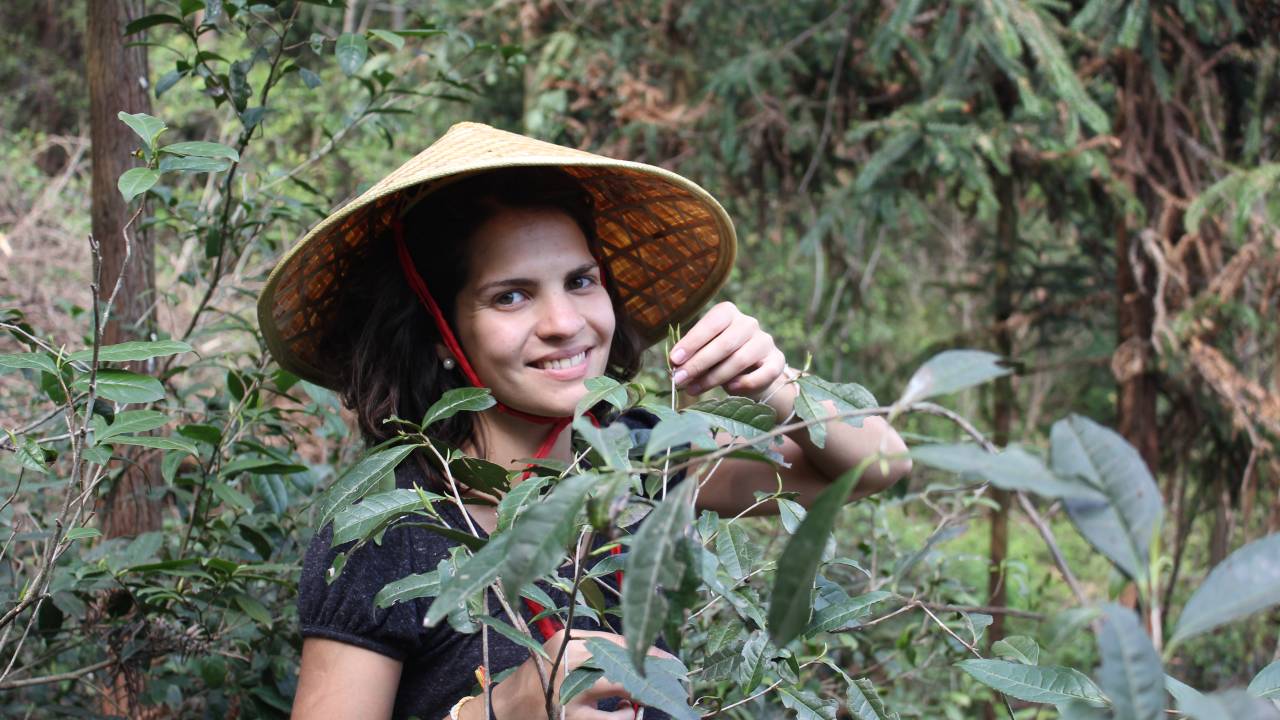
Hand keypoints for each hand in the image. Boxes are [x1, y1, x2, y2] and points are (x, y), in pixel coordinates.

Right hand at [476, 629, 673, 718]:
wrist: (504, 708)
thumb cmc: (540, 679)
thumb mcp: (562, 654)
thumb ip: (595, 652)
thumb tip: (641, 659)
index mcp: (567, 639)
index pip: (617, 642)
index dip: (647, 652)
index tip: (671, 662)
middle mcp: (567, 659)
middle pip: (623, 662)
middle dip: (651, 673)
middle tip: (671, 682)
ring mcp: (567, 689)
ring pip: (619, 687)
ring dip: (639, 696)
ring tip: (641, 701)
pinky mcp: (568, 716)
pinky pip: (609, 719)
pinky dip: (624, 717)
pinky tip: (626, 713)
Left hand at [669, 302, 787, 400]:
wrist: (752, 373)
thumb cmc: (720, 359)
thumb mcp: (704, 353)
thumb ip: (692, 356)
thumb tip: (675, 367)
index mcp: (728, 313)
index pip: (711, 323)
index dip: (692, 342)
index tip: (674, 359)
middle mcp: (749, 323)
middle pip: (724, 344)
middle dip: (699, 364)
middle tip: (680, 380)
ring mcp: (765, 341)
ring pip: (740, 360)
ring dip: (714, 378)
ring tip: (693, 389)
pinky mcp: (777, 360)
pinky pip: (763, 374)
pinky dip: (745, 383)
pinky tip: (730, 389)